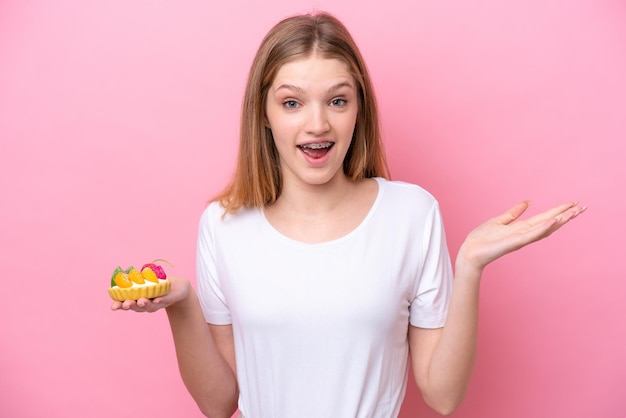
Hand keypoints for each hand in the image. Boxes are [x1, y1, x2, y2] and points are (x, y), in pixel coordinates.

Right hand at [110, 275, 191, 312]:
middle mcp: (147, 303)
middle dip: (131, 305)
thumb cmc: (157, 283)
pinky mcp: (169, 299)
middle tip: (126, 304)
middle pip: (137, 307)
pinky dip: (160, 300)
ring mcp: (158, 302)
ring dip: (145, 303)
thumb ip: (134, 279)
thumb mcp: (144, 281)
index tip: (113, 307)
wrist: (178, 286)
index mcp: (138, 298)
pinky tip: (157, 300)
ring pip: (150, 305)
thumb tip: (122, 274)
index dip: (119, 305)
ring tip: (141, 301)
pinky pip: (164, 300)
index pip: (126, 303)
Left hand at [457, 201, 586, 273]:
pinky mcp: (513, 243)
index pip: (545, 217)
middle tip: (583, 207)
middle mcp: (524, 234)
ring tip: (574, 212)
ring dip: (560, 220)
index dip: (559, 210)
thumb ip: (514, 213)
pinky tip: (553, 221)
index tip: (574, 203)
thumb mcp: (499, 221)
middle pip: (550, 222)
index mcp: (521, 228)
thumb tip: (527, 202)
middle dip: (566, 215)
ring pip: (544, 228)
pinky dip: (543, 228)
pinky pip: (530, 235)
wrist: (469, 253)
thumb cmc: (482, 239)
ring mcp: (520, 239)